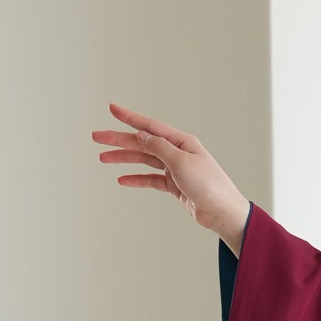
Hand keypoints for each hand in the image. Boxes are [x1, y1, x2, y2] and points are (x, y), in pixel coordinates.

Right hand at [92, 102, 248, 247]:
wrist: (223, 213)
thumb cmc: (209, 185)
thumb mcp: (181, 162)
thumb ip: (160, 147)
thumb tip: (142, 135)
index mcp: (182, 142)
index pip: (150, 126)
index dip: (130, 117)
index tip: (111, 108)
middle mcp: (178, 153)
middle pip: (143, 143)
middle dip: (119, 139)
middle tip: (97, 138)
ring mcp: (176, 169)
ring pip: (144, 160)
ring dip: (124, 159)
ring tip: (103, 159)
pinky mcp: (176, 186)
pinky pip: (151, 179)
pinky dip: (137, 179)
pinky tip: (122, 180)